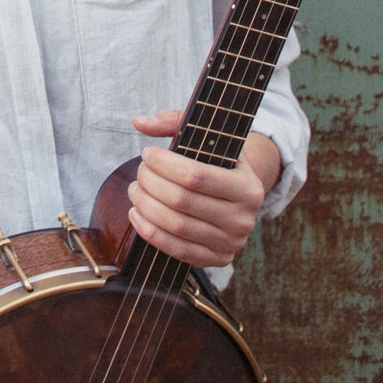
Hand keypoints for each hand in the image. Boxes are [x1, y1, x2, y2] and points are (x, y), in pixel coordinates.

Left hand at [123, 110, 281, 269]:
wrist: (237, 198)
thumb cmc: (216, 163)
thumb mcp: (206, 137)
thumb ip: (173, 122)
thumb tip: (139, 122)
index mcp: (247, 186)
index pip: (197, 176)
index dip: (164, 164)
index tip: (148, 153)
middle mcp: (244, 218)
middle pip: (182, 201)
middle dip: (151, 184)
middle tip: (139, 172)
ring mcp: (231, 242)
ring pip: (177, 226)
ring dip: (146, 206)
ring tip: (135, 190)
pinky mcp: (218, 260)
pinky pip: (177, 250)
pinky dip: (150, 232)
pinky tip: (137, 214)